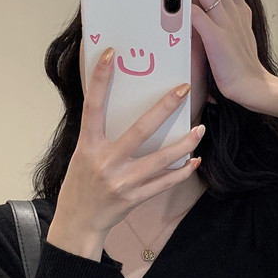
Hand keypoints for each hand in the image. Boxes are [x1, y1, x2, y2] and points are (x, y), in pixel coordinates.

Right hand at [47, 47, 203, 260]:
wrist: (78, 223)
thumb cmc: (80, 185)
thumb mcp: (82, 156)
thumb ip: (100, 136)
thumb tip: (121, 110)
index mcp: (88, 146)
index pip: (93, 107)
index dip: (99, 80)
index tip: (110, 54)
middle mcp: (105, 162)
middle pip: (140, 131)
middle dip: (164, 109)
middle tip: (184, 89)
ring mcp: (122, 181)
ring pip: (160, 160)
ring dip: (184, 144)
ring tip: (200, 130)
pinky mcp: (134, 197)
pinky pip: (164, 183)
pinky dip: (181, 172)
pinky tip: (194, 161)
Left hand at [172, 0, 277, 116]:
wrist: (252, 85)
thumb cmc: (241, 67)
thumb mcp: (236, 36)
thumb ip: (223, 22)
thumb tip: (203, 14)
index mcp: (240, 10)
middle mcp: (234, 11)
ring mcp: (226, 23)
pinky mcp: (217, 38)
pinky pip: (198, 14)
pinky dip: (184, 5)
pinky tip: (173, 4)